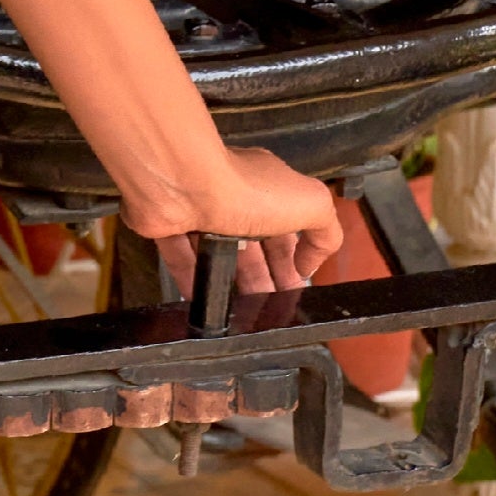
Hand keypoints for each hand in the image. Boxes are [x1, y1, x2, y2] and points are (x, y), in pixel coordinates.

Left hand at [118, 144, 341, 299]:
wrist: (184, 182)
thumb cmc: (245, 188)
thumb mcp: (311, 204)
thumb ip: (325, 231)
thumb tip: (311, 261)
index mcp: (270, 188)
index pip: (289, 227)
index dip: (295, 258)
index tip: (298, 286)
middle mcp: (235, 196)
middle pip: (255, 245)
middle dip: (266, 277)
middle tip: (272, 307)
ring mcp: (200, 210)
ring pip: (220, 253)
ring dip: (234, 283)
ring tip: (242, 312)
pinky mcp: (170, 224)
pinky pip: (182, 257)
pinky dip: (193, 279)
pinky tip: (203, 300)